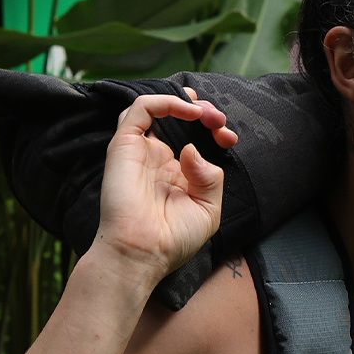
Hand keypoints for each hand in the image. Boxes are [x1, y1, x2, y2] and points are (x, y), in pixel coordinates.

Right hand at [93, 92, 236, 282]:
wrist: (144, 253)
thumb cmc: (174, 239)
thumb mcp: (208, 209)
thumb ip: (210, 177)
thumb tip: (192, 148)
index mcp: (177, 174)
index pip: (196, 139)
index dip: (215, 131)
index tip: (229, 138)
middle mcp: (158, 159)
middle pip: (178, 118)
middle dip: (205, 112)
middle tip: (219, 120)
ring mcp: (141, 151)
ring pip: (157, 107)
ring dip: (184, 101)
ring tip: (204, 112)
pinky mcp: (124, 145)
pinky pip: (141, 108)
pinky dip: (166, 101)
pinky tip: (190, 111)